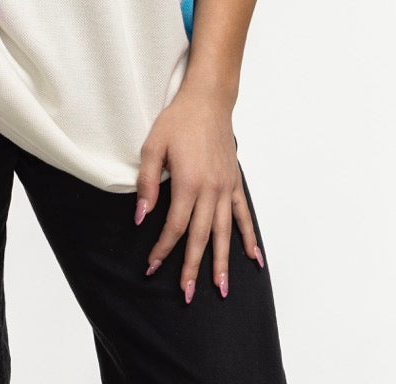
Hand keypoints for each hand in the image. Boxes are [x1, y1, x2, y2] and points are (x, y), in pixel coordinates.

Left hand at [135, 85, 262, 302]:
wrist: (208, 101)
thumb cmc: (178, 121)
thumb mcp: (153, 146)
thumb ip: (147, 183)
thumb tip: (141, 216)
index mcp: (187, 182)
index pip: (174, 226)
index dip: (162, 249)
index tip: (151, 266)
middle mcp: (210, 190)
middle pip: (200, 237)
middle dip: (192, 267)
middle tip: (186, 295)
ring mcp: (226, 188)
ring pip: (223, 232)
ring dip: (222, 262)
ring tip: (221, 289)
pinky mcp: (235, 183)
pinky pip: (243, 215)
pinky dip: (249, 237)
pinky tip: (254, 258)